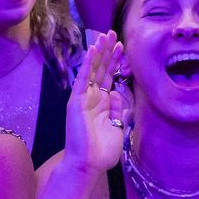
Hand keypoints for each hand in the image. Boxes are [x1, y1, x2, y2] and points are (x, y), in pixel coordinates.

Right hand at [63, 31, 126, 175]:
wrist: (88, 165)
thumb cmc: (102, 153)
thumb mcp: (118, 129)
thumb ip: (119, 112)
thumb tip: (118, 95)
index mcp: (102, 104)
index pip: (108, 77)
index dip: (114, 61)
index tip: (122, 46)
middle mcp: (92, 98)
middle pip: (100, 69)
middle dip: (107, 51)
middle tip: (113, 33)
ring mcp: (83, 99)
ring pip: (92, 70)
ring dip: (99, 52)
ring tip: (105, 36)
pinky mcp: (76, 102)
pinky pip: (82, 79)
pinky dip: (88, 64)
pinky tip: (93, 49)